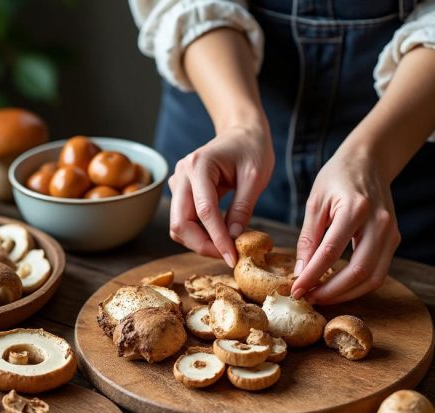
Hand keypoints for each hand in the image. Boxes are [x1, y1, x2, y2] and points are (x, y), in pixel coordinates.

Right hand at [169, 124, 273, 266]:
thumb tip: (234, 238)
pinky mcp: (181, 192)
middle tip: (228, 256)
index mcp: (199, 165)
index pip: (204, 211)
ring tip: (227, 246)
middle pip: (180, 223)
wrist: (241, 132)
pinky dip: (200, 233)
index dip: (217, 239)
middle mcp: (182, 175)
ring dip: (200, 242)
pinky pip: (184, 221)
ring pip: (179, 226)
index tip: (233, 258)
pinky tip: (220, 235)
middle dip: (203, 245)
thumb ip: (243, 207)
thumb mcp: (255, 177)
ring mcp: (178, 183)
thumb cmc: (251, 149)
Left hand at [291, 149, 399, 303]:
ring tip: (321, 296)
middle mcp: (379, 222)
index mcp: (355, 208)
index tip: (297, 290)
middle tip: (309, 298)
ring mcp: (391, 232)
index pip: (330, 252)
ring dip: (347, 294)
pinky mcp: (395, 239)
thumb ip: (308, 239)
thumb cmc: (337, 177)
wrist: (369, 160)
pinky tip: (338, 286)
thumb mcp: (315, 202)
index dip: (312, 276)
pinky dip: (359, 285)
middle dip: (332, 291)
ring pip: (373, 277)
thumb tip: (300, 273)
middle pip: (359, 271)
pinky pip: (379, 271)